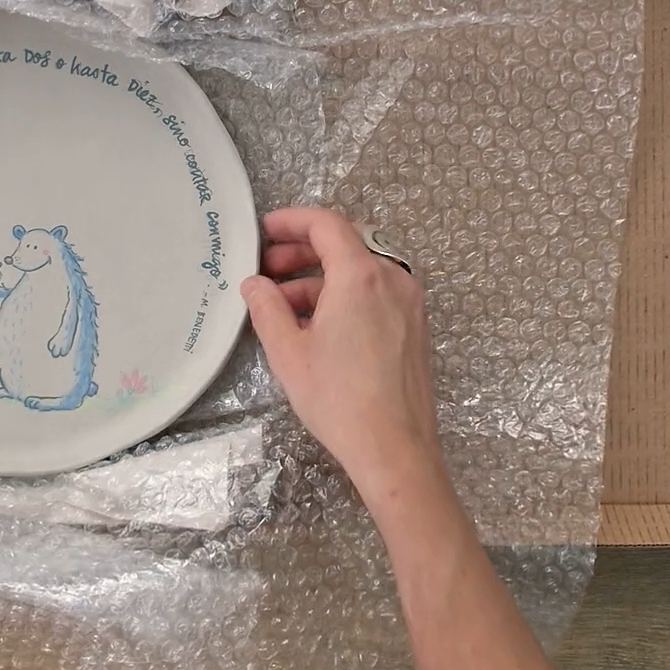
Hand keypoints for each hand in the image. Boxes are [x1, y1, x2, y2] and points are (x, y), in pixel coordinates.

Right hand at [240, 208, 442, 502]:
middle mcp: (392, 279)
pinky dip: (344, 297)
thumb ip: (267, 308)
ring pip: (359, 272)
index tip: (264, 230)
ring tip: (283, 306)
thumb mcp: (288, 352)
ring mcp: (409, 303)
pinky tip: (317, 325)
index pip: (326, 224)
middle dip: (302, 252)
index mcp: (361, 276)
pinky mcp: (415, 326)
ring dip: (320, 279)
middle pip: (344, 245)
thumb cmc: (340, 401)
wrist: (395, 448)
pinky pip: (375, 294)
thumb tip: (254, 285)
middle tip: (266, 270)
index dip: (291, 221)